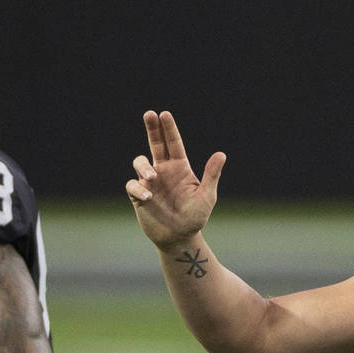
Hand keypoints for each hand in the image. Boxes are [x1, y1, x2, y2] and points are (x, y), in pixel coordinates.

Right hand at [125, 111, 226, 251]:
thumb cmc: (195, 217)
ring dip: (144, 166)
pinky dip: (138, 188)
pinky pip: (132, 185)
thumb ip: (211, 175)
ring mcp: (150, 182)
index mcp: (180, 167)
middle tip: (149, 113)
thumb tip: (221, 154)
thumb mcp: (206, 196)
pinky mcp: (139, 195)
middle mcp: (163, 170)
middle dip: (152, 128)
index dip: (168, 129)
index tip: (164, 114)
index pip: (173, 143)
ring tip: (152, 178)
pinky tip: (148, 196)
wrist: (180, 238)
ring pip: (140, 162)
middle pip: (155, 144)